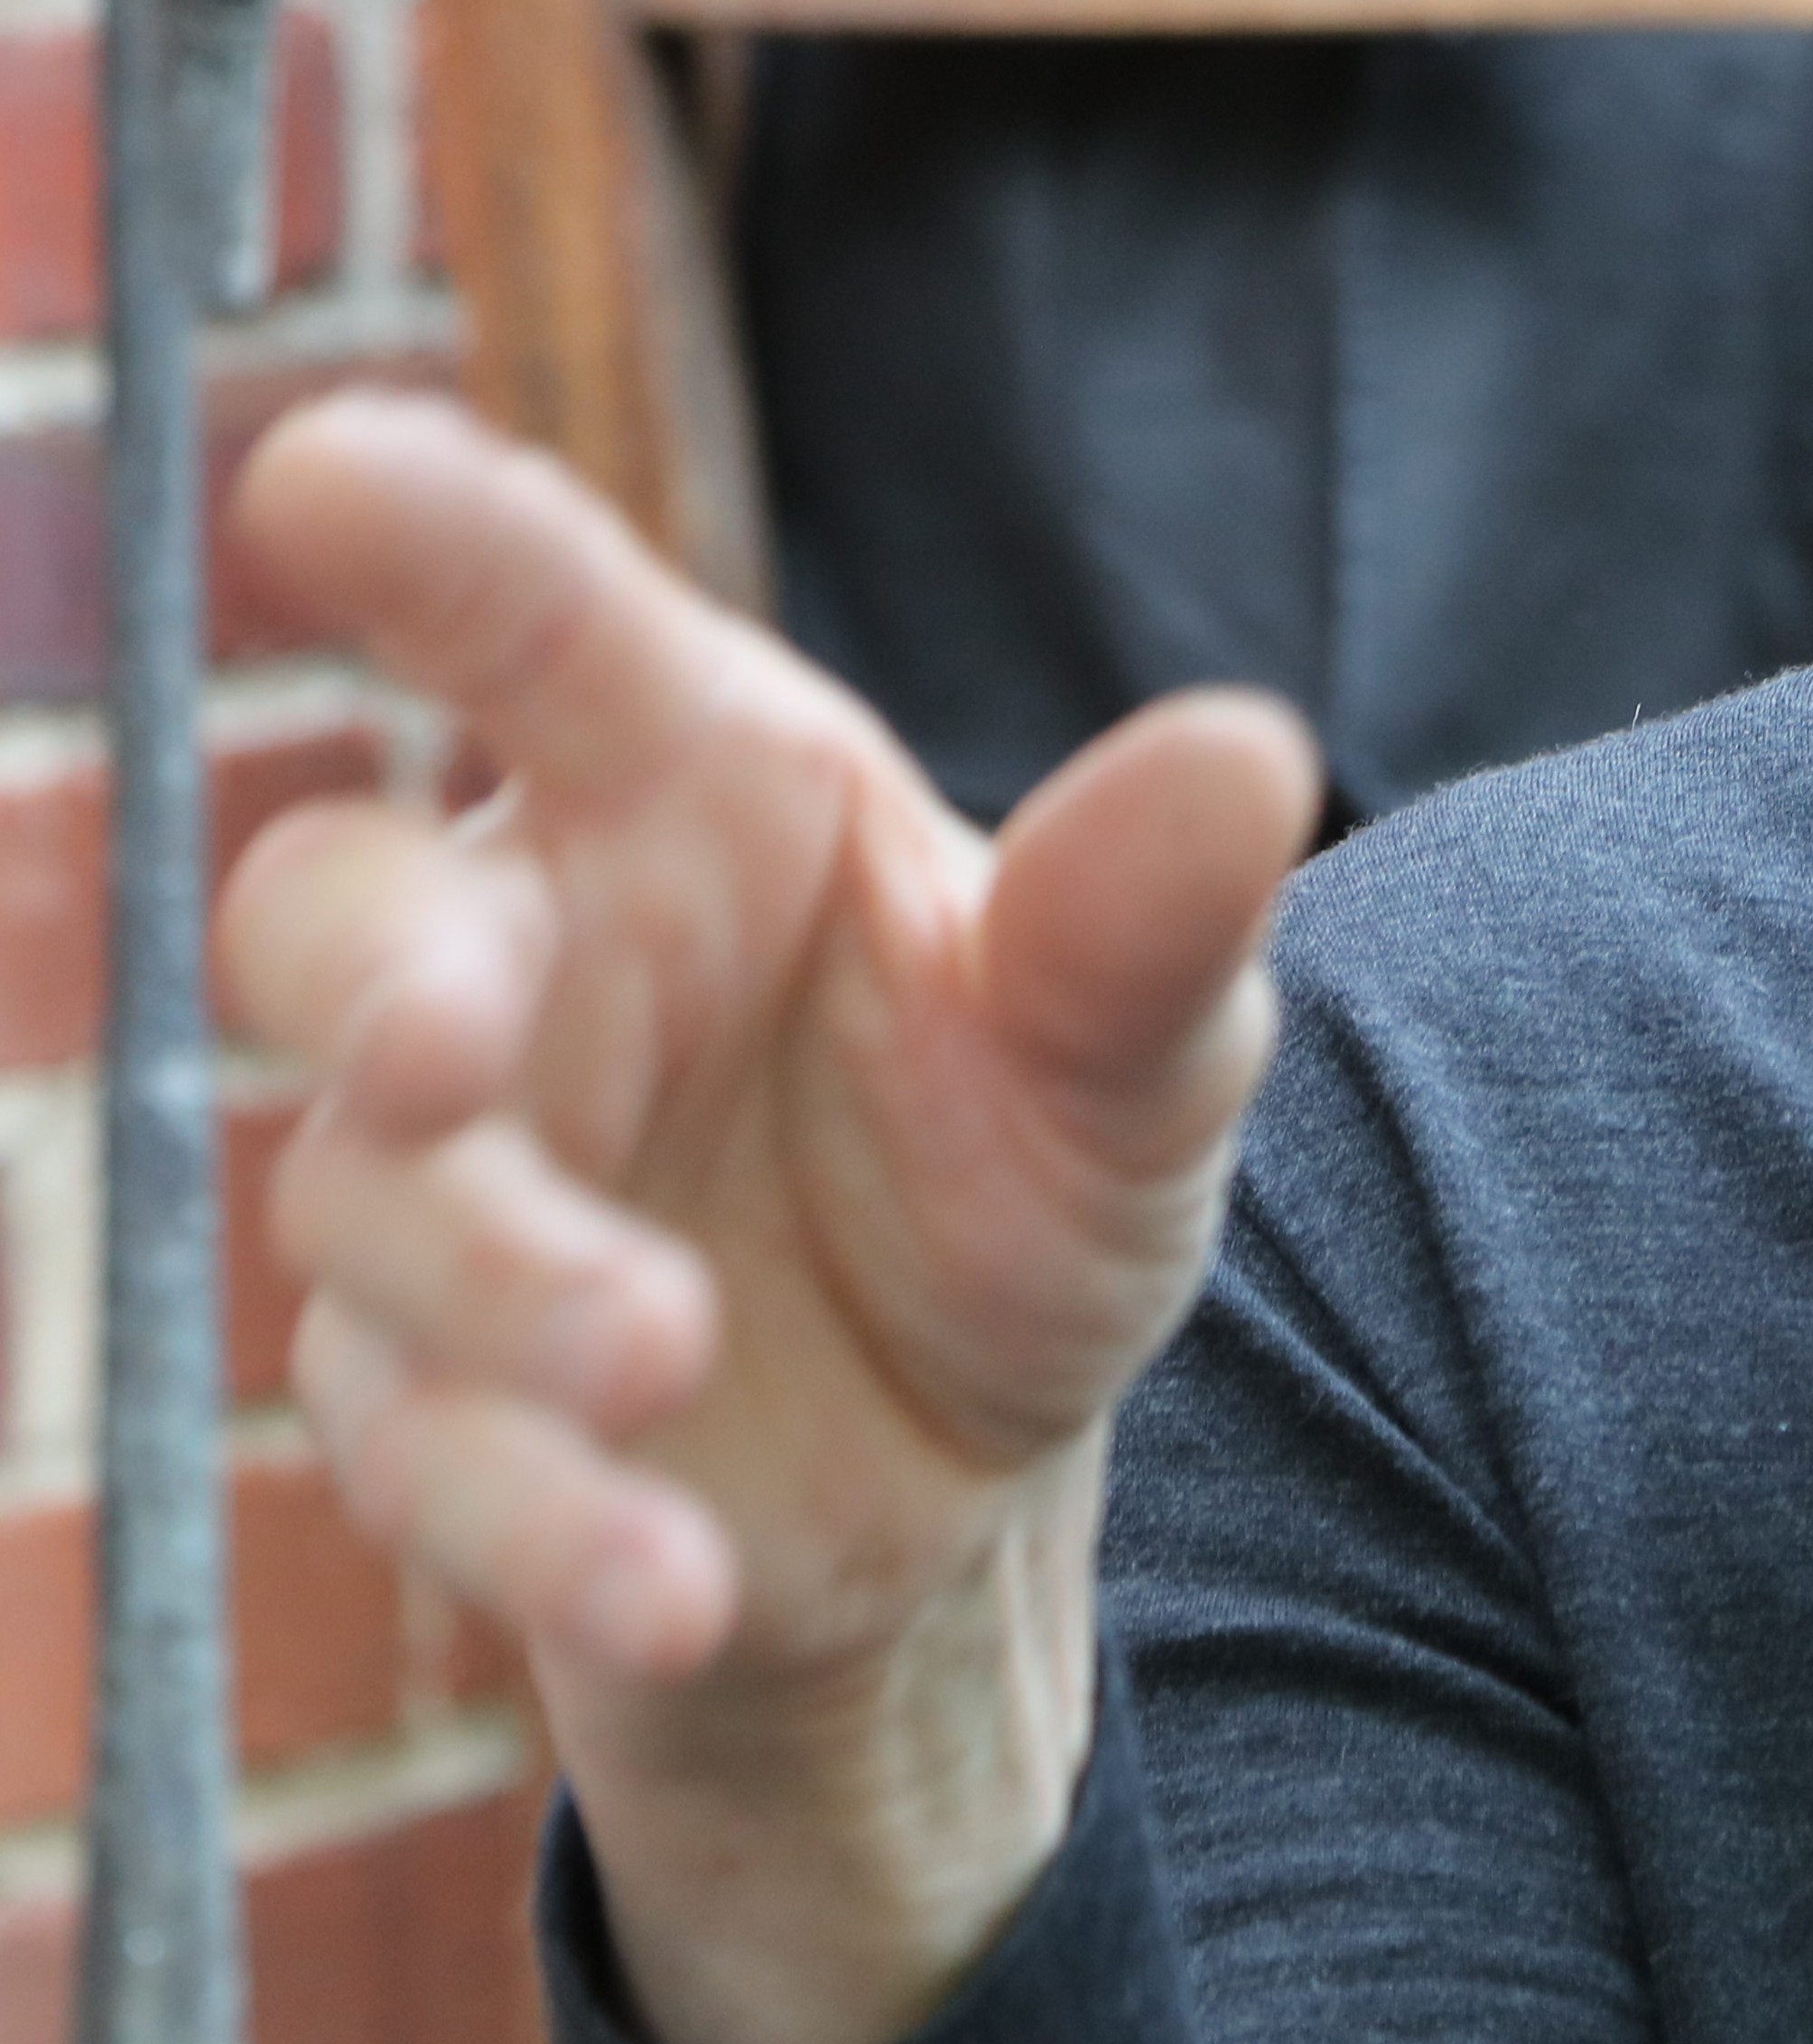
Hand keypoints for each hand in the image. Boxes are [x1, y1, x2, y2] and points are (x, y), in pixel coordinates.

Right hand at [216, 395, 1316, 2043]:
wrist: (977, 1445)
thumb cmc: (1025, 1155)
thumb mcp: (1137, 1059)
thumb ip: (1154, 922)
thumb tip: (1255, 753)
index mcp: (691, 796)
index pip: (541, 634)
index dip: (427, 538)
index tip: (326, 465)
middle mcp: (527, 960)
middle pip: (335, 909)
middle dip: (372, 971)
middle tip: (448, 1048)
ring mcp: (444, 1183)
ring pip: (374, 1203)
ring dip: (505, 1290)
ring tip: (662, 1354)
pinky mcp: (430, 1399)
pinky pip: (428, 1450)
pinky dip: (539, 1520)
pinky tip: (666, 1578)